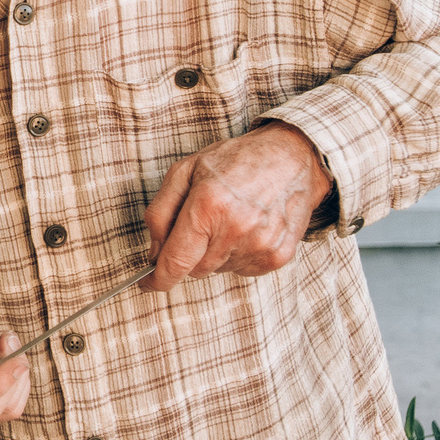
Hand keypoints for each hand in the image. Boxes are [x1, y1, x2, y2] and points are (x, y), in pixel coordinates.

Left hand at [141, 122, 334, 293]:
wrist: (292, 158)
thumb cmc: (236, 160)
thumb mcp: (185, 171)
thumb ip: (160, 213)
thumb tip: (154, 254)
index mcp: (208, 205)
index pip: (175, 261)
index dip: (156, 278)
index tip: (146, 282)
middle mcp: (236, 230)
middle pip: (195, 268)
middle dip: (190, 252)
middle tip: (203, 221)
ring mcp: (260, 246)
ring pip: (218, 269)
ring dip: (215, 252)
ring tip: (230, 218)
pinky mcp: (278, 256)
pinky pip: (242, 269)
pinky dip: (237, 254)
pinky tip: (247, 227)